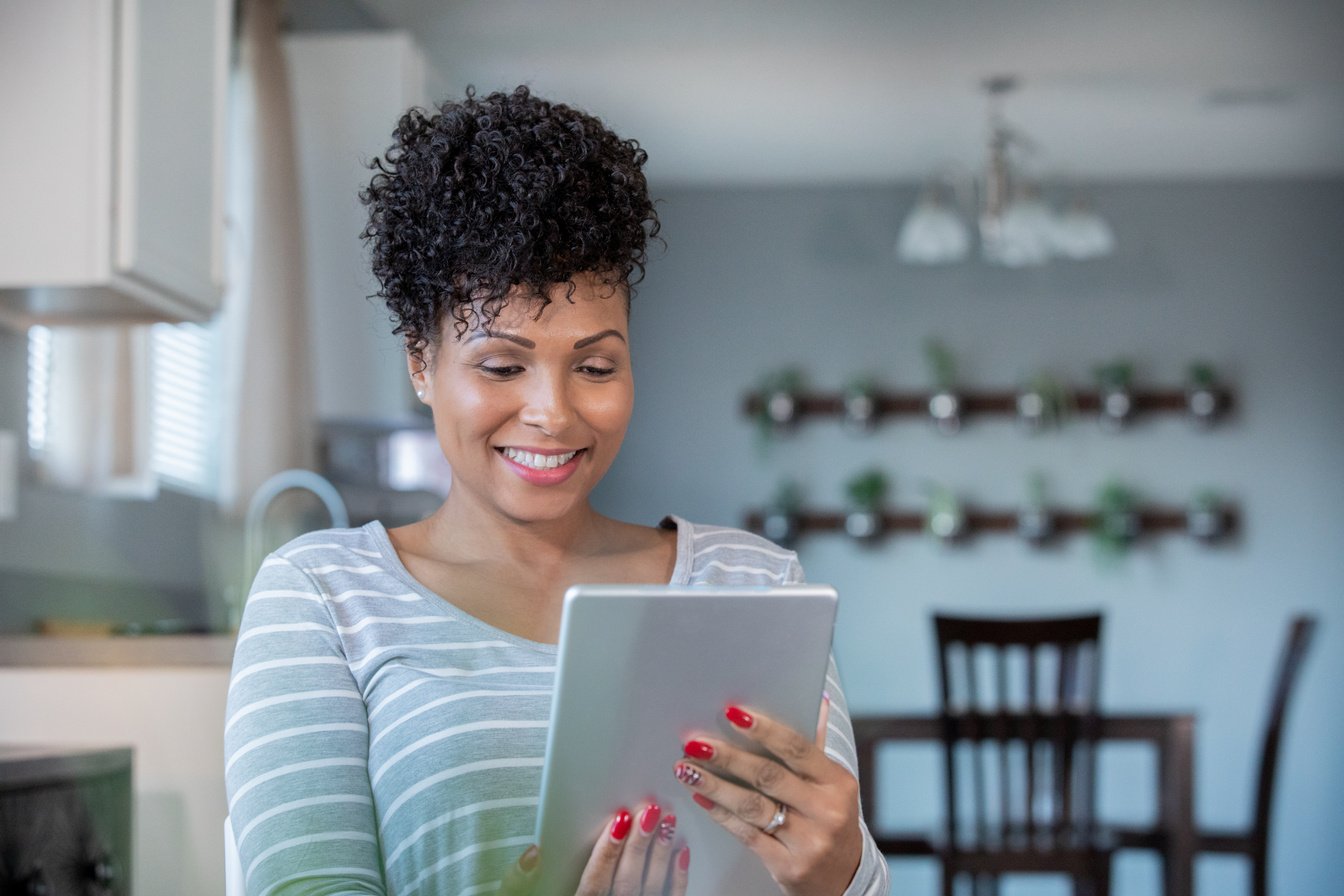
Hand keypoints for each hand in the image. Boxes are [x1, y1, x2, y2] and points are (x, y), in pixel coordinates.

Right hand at [498, 802, 689, 895]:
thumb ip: (519, 883)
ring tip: (667, 821)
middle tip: (648, 812)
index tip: (619, 822)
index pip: (594, 885)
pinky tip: (681, 851)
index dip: (607, 852)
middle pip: (626, 883)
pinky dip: (678, 877)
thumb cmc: (557, 895)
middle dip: (639, 846)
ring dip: (661, 855)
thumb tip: (532, 854)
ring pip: (652, 889)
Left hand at [673, 699, 861, 895]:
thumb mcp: (832, 785)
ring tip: (686, 769)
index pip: (797, 748)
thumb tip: (816, 699)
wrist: (844, 878)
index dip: (763, 729)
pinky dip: (721, 815)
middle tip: (695, 743)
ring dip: (714, 785)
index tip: (731, 713)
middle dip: (728, 757)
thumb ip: (816, 746)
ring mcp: (807, 841)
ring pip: (752, 807)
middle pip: (768, 776)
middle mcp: (826, 811)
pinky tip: (701, 799)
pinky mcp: (788, 866)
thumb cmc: (830, 819)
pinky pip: (746, 834)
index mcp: (837, 782)